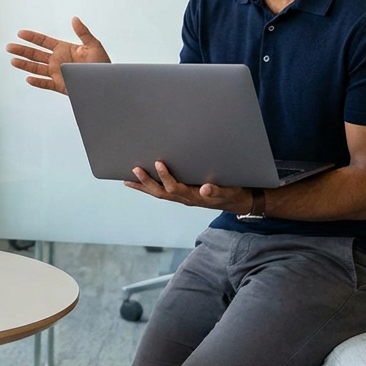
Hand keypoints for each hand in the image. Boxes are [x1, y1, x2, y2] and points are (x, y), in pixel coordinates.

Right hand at [6, 16, 109, 94]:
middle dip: (22, 50)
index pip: (44, 42)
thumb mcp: (94, 45)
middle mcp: (57, 60)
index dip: (32, 37)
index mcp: (64, 49)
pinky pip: (46, 84)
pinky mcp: (60, 85)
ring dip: (24, 65)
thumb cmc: (102, 64)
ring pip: (36, 68)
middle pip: (35, 54)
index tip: (20, 33)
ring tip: (12, 61)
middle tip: (9, 47)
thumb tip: (74, 18)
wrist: (106, 83)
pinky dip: (37, 82)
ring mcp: (57, 73)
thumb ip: (83, 33)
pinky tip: (28, 79)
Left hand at [123, 161, 251, 212]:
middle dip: (147, 182)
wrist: (237, 201)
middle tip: (135, 169)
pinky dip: (149, 188)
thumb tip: (205, 189)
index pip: (175, 188)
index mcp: (194, 196)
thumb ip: (216, 191)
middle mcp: (185, 198)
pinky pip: (162, 192)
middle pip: (161, 192)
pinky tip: (140, 182)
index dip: (166, 177)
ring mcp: (182, 197)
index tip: (159, 163)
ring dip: (143, 186)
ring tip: (128, 179)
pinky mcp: (182, 194)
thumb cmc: (231, 194)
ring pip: (159, 193)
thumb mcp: (227, 192)